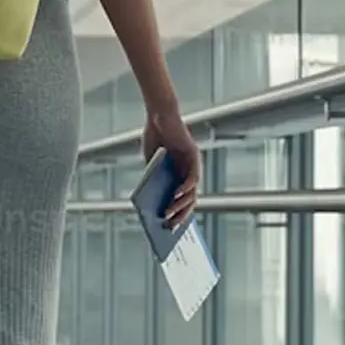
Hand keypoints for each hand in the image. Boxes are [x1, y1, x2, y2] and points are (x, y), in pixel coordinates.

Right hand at [142, 108, 201, 229]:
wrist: (159, 115)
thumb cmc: (154, 137)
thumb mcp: (150, 163)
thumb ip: (154, 179)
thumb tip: (153, 202)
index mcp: (179, 174)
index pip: (181, 199)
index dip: (177, 215)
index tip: (169, 228)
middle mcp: (189, 171)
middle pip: (188, 200)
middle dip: (179, 215)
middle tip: (169, 227)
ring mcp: (193, 164)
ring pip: (191, 192)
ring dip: (181, 205)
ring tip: (168, 214)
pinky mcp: (193, 156)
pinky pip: (192, 178)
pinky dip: (184, 188)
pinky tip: (175, 196)